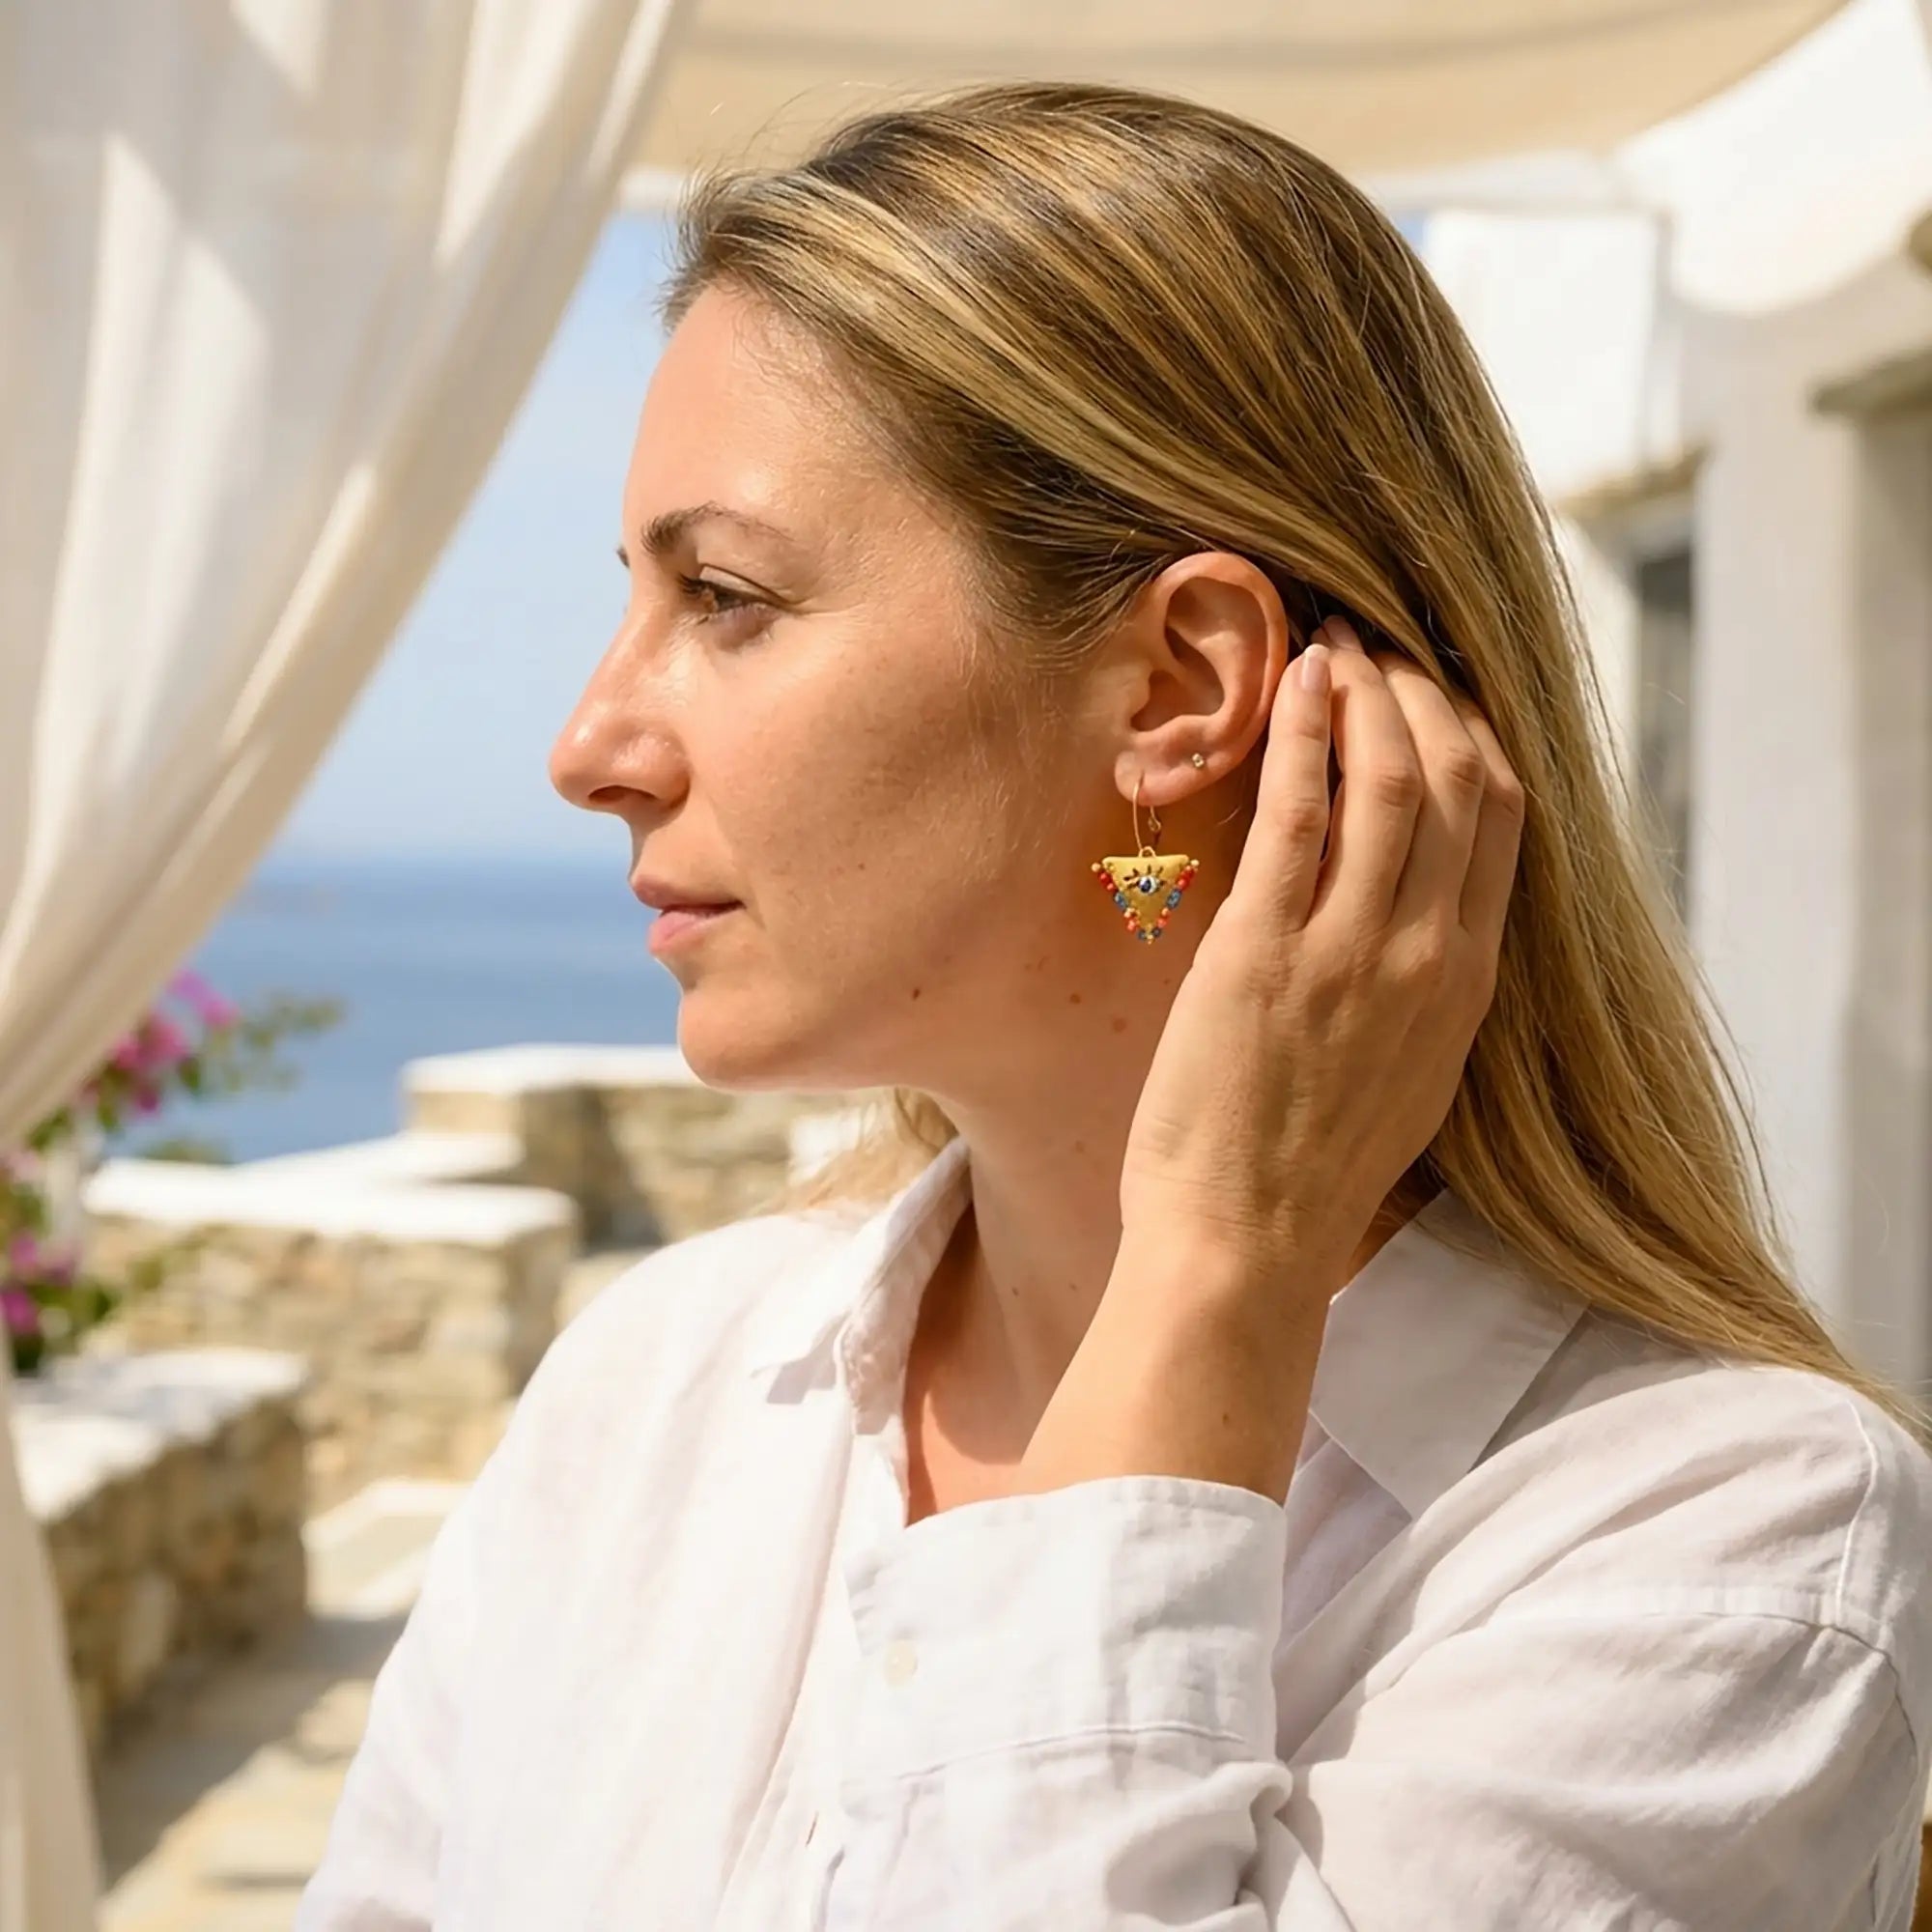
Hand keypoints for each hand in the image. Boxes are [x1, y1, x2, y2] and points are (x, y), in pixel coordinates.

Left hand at [1116, 616, 1524, 1304]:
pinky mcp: (1264, 951)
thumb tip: (1408, 913)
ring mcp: (1350, 951)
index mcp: (1467, 983)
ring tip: (1335, 641)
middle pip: (1460, 780)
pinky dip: (1301, 733)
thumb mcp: (1405, 1073)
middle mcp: (1426, 955)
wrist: (1245, 1244)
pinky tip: (1292, 682)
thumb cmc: (1307, 1170)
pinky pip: (1298, 812)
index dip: (1474, 733)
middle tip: (1381, 643)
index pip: (1504, 820)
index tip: (1438, 690)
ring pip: (1391, 780)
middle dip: (1425, 691)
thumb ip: (1420, 987)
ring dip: (1366, 693)